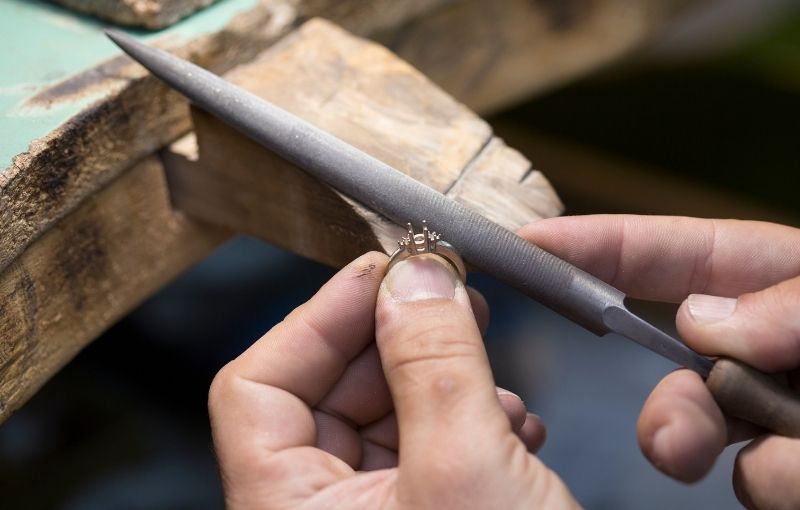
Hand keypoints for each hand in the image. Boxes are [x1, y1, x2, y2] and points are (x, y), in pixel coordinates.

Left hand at [208, 252, 577, 508]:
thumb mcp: (466, 466)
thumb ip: (432, 359)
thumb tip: (413, 270)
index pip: (257, 386)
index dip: (317, 318)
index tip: (383, 270)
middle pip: (328, 392)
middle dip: (395, 340)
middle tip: (452, 300)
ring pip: (385, 415)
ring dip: (443, 380)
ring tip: (497, 384)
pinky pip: (428, 448)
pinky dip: (469, 421)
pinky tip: (515, 427)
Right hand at [520, 215, 799, 509]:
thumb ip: (790, 302)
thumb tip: (701, 319)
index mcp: (782, 282)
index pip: (673, 254)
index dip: (597, 246)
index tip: (530, 246)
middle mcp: (767, 347)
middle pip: (670, 358)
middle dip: (667, 399)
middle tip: (674, 441)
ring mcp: (773, 410)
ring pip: (697, 428)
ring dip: (731, 449)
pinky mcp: (783, 466)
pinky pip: (753, 480)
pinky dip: (783, 483)